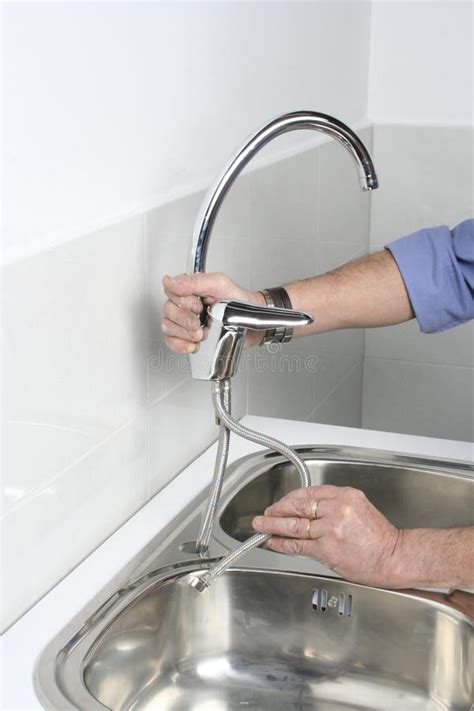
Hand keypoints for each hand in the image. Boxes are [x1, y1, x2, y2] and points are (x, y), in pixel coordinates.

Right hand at [162, 272, 264, 352]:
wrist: (253, 324)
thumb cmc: (240, 302)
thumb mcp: (219, 285)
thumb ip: (195, 281)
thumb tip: (170, 281)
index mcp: (191, 289)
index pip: (170, 292)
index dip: (183, 302)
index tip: (199, 306)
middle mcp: (186, 304)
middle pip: (168, 311)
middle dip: (184, 321)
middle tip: (199, 324)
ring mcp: (185, 321)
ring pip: (167, 326)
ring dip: (183, 334)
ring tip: (201, 334)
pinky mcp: (187, 336)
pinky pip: (171, 341)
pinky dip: (180, 345)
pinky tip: (193, 345)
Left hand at [252, 485, 401, 586]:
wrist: (396, 557)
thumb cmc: (381, 538)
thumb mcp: (359, 509)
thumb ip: (335, 507)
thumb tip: (308, 512)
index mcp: (346, 495)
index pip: (309, 492)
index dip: (290, 498)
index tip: (281, 503)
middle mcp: (337, 508)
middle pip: (298, 505)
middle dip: (278, 510)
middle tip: (266, 513)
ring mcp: (331, 528)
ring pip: (295, 525)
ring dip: (274, 525)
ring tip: (261, 526)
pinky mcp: (328, 548)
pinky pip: (299, 544)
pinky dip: (283, 543)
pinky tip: (274, 542)